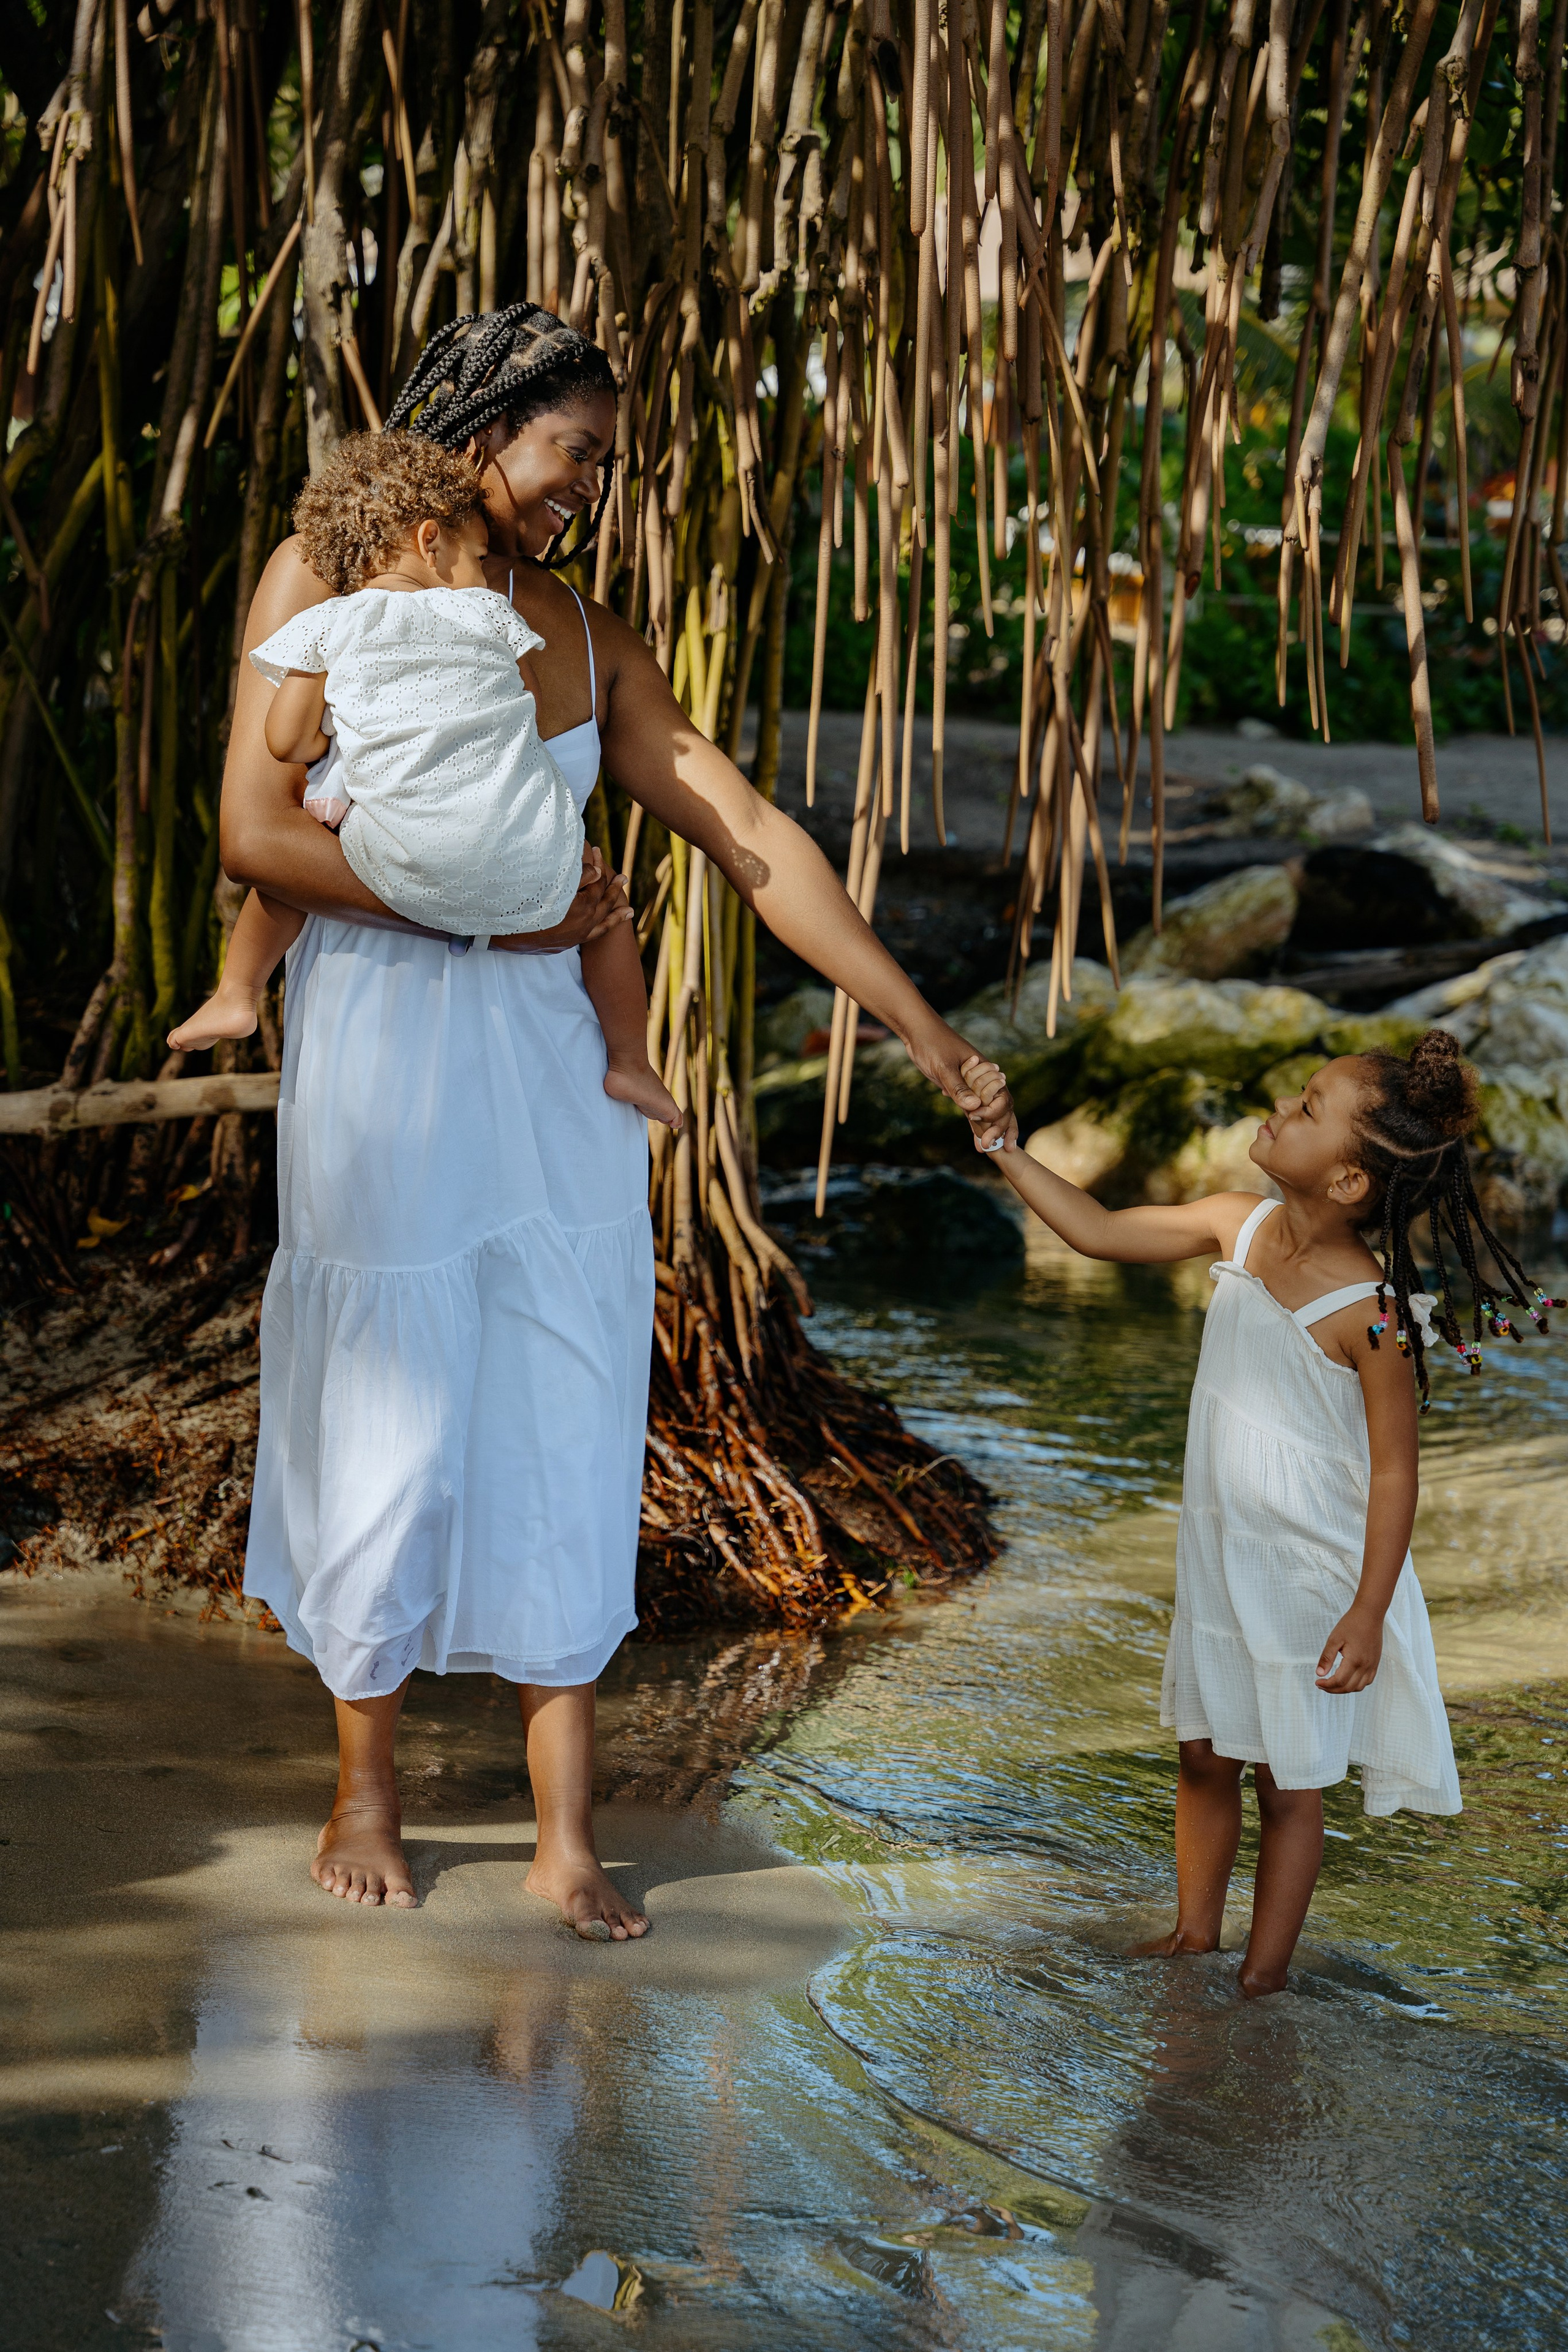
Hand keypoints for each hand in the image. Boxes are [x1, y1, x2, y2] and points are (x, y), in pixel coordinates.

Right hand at [492, 847, 630, 953]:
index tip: (596, 851)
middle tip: (623, 877)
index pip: (596, 882)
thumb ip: (577, 877)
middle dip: (612, 887)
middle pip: (603, 902)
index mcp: (580, 907)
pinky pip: (594, 935)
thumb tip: (597, 872)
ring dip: (615, 912)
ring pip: (603, 922)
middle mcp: (582, 924)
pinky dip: (605, 927)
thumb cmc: (520, 903)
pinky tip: (611, 923)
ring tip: (629, 908)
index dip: (598, 864)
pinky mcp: (565, 945)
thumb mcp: (549, 884)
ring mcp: (575, 937)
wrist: (499, 933)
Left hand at [901, 1021, 1015, 1151]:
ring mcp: (972, 1086)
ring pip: (987, 1111)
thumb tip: (973, 1108)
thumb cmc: (933, 1043)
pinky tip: (976, 1140)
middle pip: (1000, 1107)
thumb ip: (958, 1087)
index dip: (995, 1113)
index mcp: (987, 1071)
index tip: (977, 1119)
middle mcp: (984, 1080)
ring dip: (988, 1130)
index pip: (1002, 1098)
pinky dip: (975, 1124)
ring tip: (986, 1150)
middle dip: (999, 1128)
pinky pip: (972, 1110)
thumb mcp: (944, 1066)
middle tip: (990, 1146)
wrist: (918, 1032)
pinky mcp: (960, 1090)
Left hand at [1316, 1606, 1383, 1693]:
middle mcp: (1366, 1666)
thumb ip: (1327, 1658)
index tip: (1317, 1682)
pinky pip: (1367, 1681)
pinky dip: (1356, 1685)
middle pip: (1348, 1687)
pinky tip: (1347, 1679)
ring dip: (1345, 1689)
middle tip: (1322, 1685)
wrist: (1369, 1614)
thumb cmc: (1351, 1624)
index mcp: (1354, 1660)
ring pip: (1359, 1687)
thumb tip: (1319, 1674)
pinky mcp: (1376, 1663)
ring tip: (1332, 1683)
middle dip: (1333, 1689)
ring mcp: (1373, 1665)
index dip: (1327, 1685)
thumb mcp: (1334, 1639)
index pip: (1339, 1681)